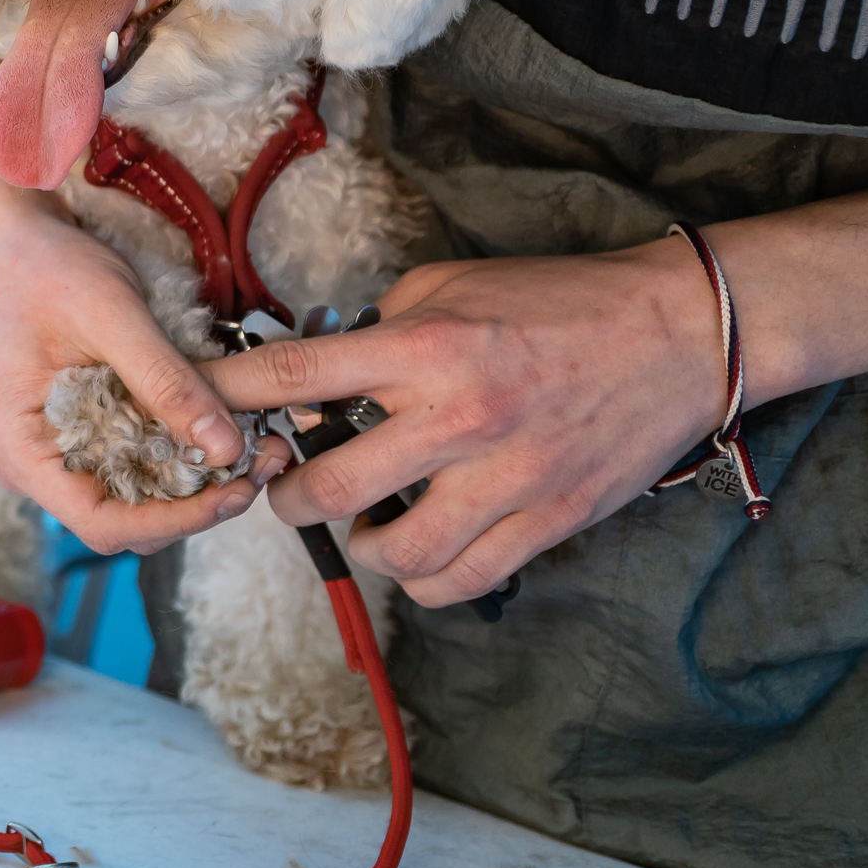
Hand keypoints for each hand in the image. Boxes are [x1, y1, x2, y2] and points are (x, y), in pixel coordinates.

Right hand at [0, 204, 279, 554]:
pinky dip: (169, 457)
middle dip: (192, 504)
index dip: (174, 521)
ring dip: (187, 484)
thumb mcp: (112, 314)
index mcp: (19, 446)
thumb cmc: (43, 268)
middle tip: (258, 468)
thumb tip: (227, 448)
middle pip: (120, 519)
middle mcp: (25, 464)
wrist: (8, 238)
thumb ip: (167, 382)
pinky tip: (209, 431)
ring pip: (126, 497)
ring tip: (247, 450)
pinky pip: (122, 466)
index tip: (235, 491)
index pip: (102, 521)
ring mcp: (44, 453)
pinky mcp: (67, 436)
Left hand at [206, 239, 716, 608]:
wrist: (677, 333)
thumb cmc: (555, 301)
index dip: (226, 399)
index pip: (294, 378)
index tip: (190, 411)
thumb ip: (376, 328)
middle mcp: (458, 417)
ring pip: (392, 553)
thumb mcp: (449, 286)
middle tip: (286, 484)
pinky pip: (459, 580)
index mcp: (425, 347)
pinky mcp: (547, 521)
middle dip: (286, 493)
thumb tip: (315, 371)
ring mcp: (505, 478)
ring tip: (358, 522)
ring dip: (357, 545)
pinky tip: (416, 551)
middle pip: (327, 488)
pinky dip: (422, 579)